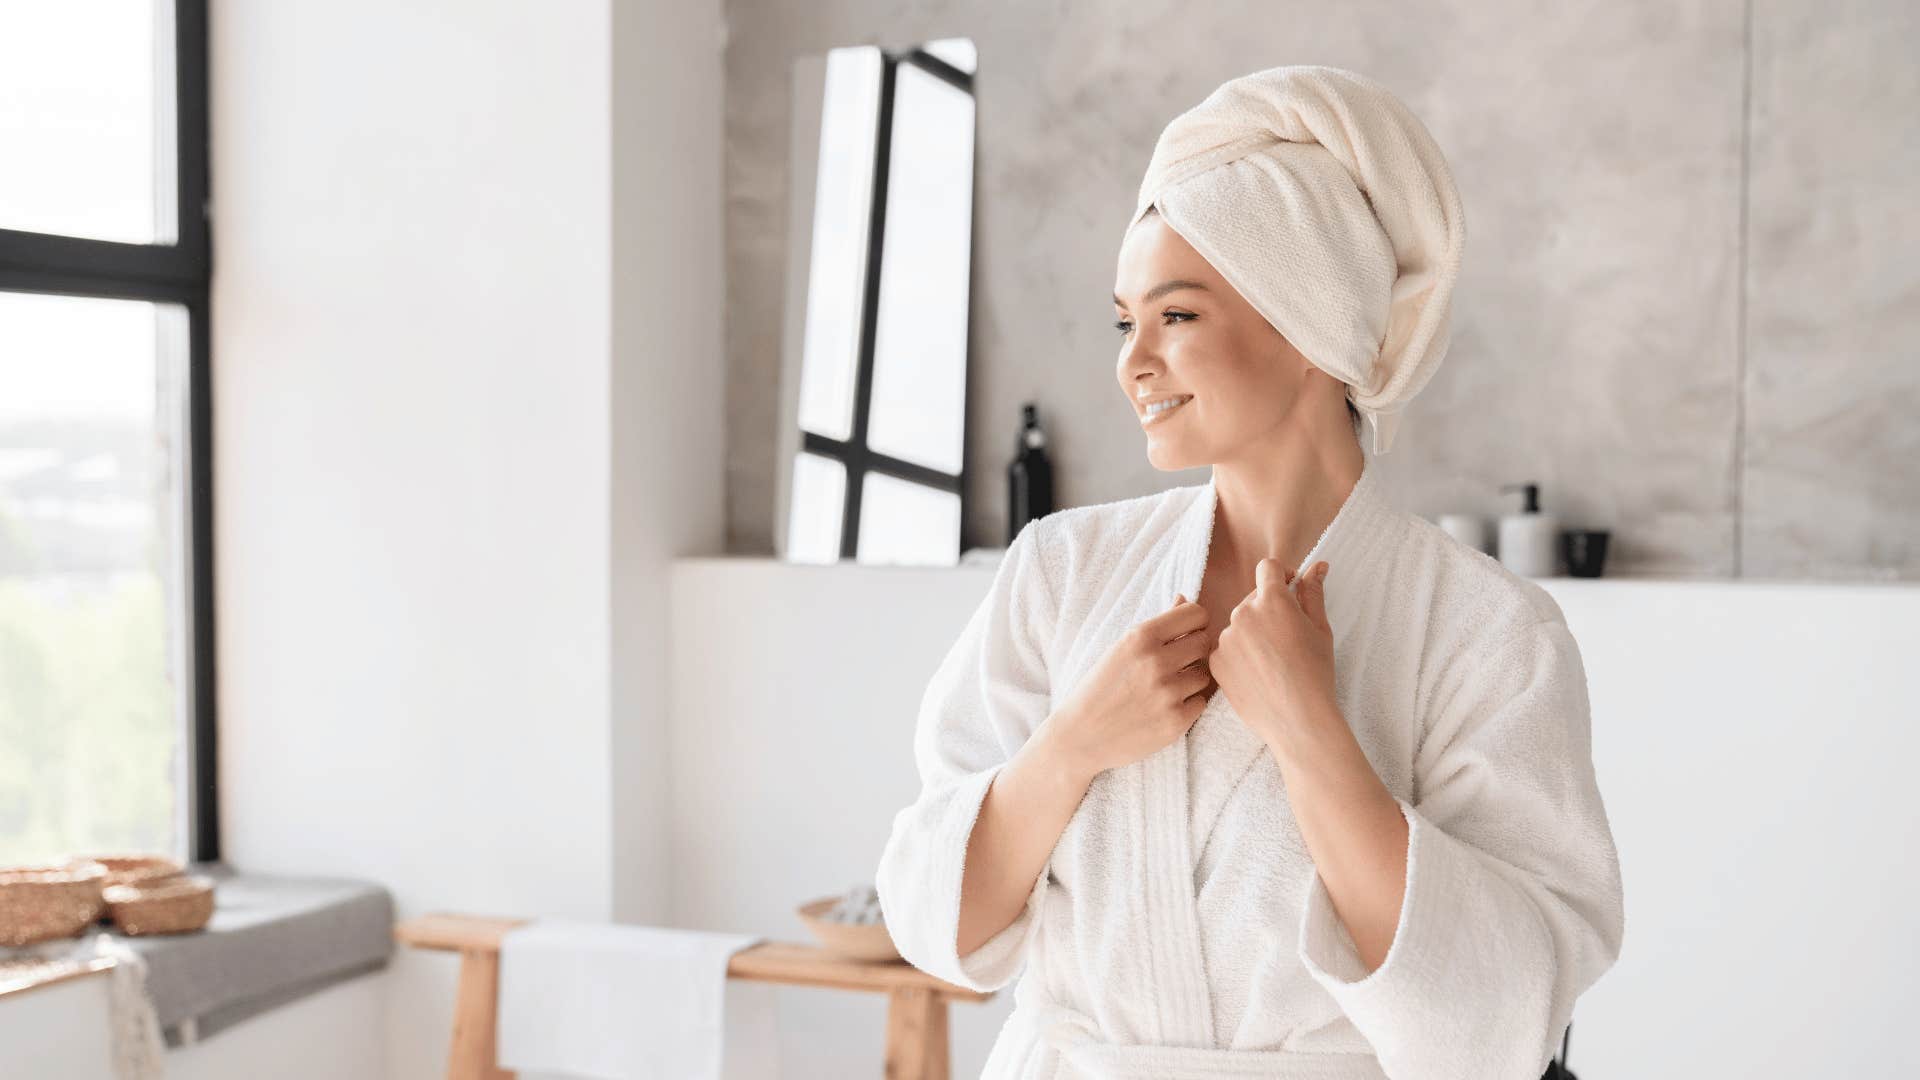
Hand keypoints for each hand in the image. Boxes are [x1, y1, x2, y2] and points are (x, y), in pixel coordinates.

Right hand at [1047, 593, 1214, 777]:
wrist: (1081, 736)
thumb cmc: (1100, 688)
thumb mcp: (1120, 648)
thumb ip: (1156, 625)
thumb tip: (1185, 600)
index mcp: (1141, 637)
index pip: (1196, 614)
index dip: (1194, 623)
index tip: (1185, 633)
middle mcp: (1156, 662)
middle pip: (1204, 643)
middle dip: (1193, 651)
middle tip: (1174, 663)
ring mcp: (1168, 693)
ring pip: (1204, 675)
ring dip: (1190, 680)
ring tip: (1164, 688)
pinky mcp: (1176, 722)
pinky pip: (1200, 702)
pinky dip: (1187, 705)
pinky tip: (1164, 708)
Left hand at [1210, 559, 1337, 747]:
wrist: (1298, 720)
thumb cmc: (1316, 674)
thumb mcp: (1321, 630)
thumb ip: (1313, 593)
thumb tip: (1317, 565)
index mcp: (1272, 600)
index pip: (1267, 567)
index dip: (1280, 576)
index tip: (1289, 590)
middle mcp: (1243, 613)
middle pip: (1252, 598)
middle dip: (1268, 609)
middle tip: (1287, 638)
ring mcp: (1225, 638)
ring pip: (1239, 625)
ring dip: (1252, 633)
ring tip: (1273, 662)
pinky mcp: (1216, 661)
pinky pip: (1226, 648)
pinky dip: (1239, 656)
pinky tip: (1258, 674)